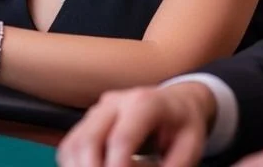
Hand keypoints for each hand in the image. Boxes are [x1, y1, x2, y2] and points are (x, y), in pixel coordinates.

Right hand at [57, 83, 214, 166]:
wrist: (176, 101)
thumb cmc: (183, 125)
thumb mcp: (191, 147)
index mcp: (144, 103)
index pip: (121, 138)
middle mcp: (116, 102)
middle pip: (89, 138)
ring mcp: (99, 109)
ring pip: (75, 141)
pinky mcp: (89, 119)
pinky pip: (72, 143)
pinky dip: (74, 164)